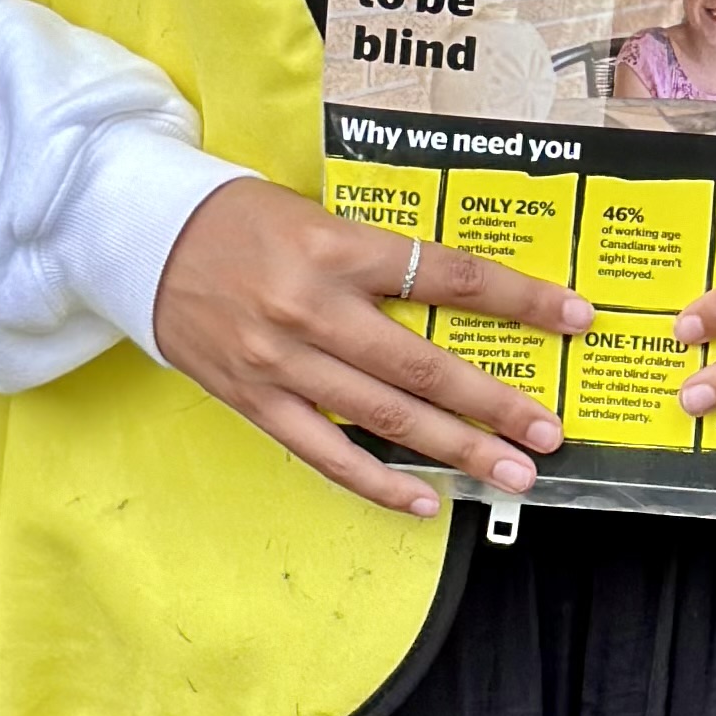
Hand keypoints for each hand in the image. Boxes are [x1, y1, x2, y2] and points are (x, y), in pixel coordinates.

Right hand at [153, 175, 592, 518]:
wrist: (142, 236)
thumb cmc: (240, 218)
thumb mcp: (317, 215)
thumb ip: (379, 258)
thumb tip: (458, 298)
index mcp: (338, 246)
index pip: (449, 277)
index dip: (518, 299)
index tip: (573, 318)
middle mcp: (314, 307)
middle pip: (424, 364)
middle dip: (497, 402)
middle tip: (550, 431)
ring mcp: (282, 361)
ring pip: (386, 417)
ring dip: (457, 449)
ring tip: (512, 474)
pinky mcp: (254, 400)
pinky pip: (326, 454)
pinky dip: (379, 483)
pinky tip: (427, 500)